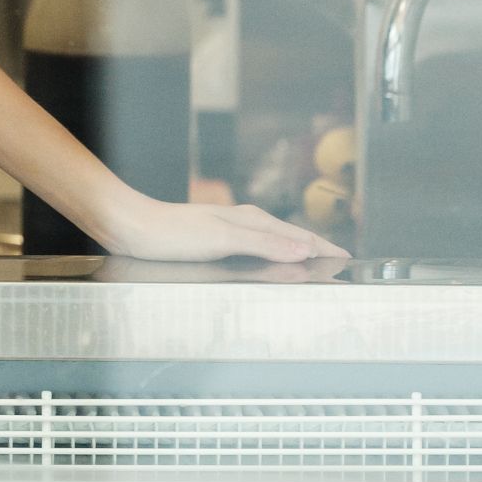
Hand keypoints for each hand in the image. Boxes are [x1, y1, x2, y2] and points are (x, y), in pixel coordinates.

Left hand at [82, 188, 348, 271]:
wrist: (134, 227)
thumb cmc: (173, 232)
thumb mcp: (222, 240)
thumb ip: (263, 244)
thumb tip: (304, 250)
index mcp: (252, 219)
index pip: (299, 236)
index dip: (324, 247)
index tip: (348, 258)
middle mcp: (245, 221)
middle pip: (290, 236)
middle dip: (316, 247)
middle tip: (339, 262)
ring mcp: (231, 230)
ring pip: (274, 240)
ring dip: (296, 250)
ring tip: (314, 261)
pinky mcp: (217, 241)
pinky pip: (257, 248)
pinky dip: (274, 254)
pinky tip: (270, 261)